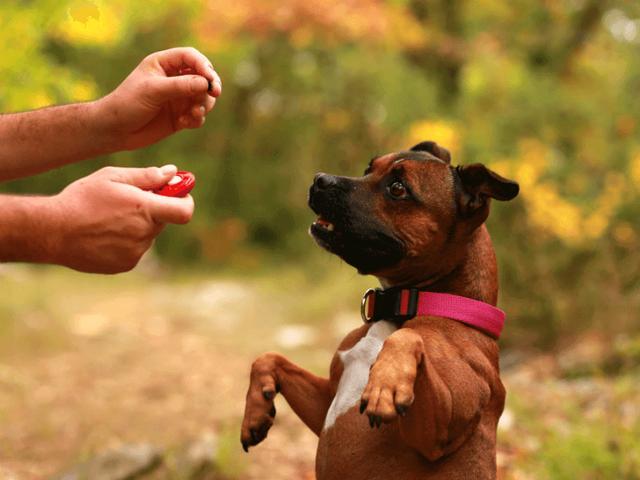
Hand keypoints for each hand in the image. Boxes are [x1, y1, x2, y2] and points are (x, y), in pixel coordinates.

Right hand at [46, 165, 193, 273]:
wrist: (53, 231)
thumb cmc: (81, 199)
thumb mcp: (113, 177)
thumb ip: (147, 176)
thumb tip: (173, 172)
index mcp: (145, 210)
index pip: (184, 211)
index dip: (185, 201)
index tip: (178, 193)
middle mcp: (144, 234)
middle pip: (163, 221)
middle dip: (154, 210)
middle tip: (130, 201)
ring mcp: (136, 252)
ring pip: (148, 235)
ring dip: (138, 226)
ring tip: (109, 219)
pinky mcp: (125, 265)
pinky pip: (136, 249)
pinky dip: (127, 241)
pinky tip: (104, 233)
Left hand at [97, 47, 221, 150]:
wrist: (115, 130)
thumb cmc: (128, 104)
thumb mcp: (154, 90)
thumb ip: (181, 86)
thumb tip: (206, 83)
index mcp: (164, 64)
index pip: (191, 57)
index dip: (204, 66)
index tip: (210, 80)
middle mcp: (174, 79)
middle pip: (203, 77)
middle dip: (210, 86)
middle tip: (214, 94)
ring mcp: (178, 98)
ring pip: (204, 97)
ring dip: (203, 105)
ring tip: (193, 114)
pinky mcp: (180, 116)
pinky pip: (198, 115)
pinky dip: (196, 119)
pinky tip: (183, 123)